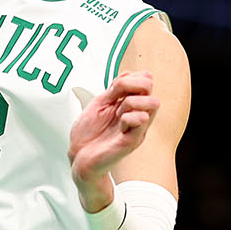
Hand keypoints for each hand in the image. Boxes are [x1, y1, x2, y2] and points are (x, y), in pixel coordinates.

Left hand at [67, 72, 159, 207]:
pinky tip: (119, 124)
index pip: (145, 81)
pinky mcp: (132, 140)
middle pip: (151, 90)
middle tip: (116, 98)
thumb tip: (130, 72)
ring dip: (132, 101)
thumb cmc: (88, 133)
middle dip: (133, 86)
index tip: (114, 88)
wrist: (78, 157)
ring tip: (118, 113)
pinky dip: (129, 116)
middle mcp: (137, 116)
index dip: (131, 77)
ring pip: (153, 103)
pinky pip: (142, 120)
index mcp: (129, 106)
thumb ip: (115, 89)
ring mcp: (137, 129)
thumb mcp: (99, 103)